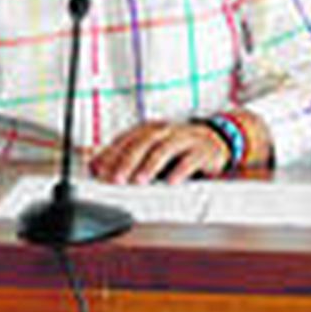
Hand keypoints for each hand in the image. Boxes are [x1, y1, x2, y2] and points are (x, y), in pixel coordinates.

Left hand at [89, 120, 230, 184]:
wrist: (215, 139)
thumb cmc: (177, 146)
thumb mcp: (150, 147)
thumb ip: (125, 155)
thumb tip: (95, 166)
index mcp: (149, 129)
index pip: (126, 139)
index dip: (111, 154)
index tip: (99, 171)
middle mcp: (165, 131)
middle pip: (142, 143)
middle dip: (127, 161)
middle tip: (116, 179)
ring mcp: (184, 139)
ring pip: (164, 149)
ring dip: (150, 166)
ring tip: (139, 181)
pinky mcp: (201, 151)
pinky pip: (190, 160)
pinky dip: (179, 171)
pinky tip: (171, 182)